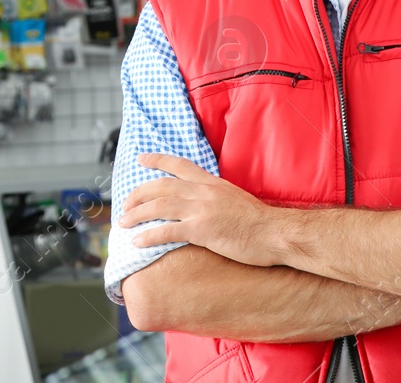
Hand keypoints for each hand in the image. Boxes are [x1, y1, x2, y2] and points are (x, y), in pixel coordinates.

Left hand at [118, 154, 286, 267]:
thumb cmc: (260, 222)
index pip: (179, 165)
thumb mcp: (235, 198)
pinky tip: (137, 241)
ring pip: (159, 206)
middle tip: (125, 204)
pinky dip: (149, 235)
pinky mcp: (202, 230)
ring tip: (123, 222)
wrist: (276, 233)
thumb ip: (216, 197)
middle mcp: (203, 192)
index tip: (141, 159)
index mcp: (211, 183)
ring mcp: (202, 210)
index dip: (157, 160)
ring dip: (137, 214)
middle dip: (139, 194)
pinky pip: (168, 231)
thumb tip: (204, 202)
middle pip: (161, 186)